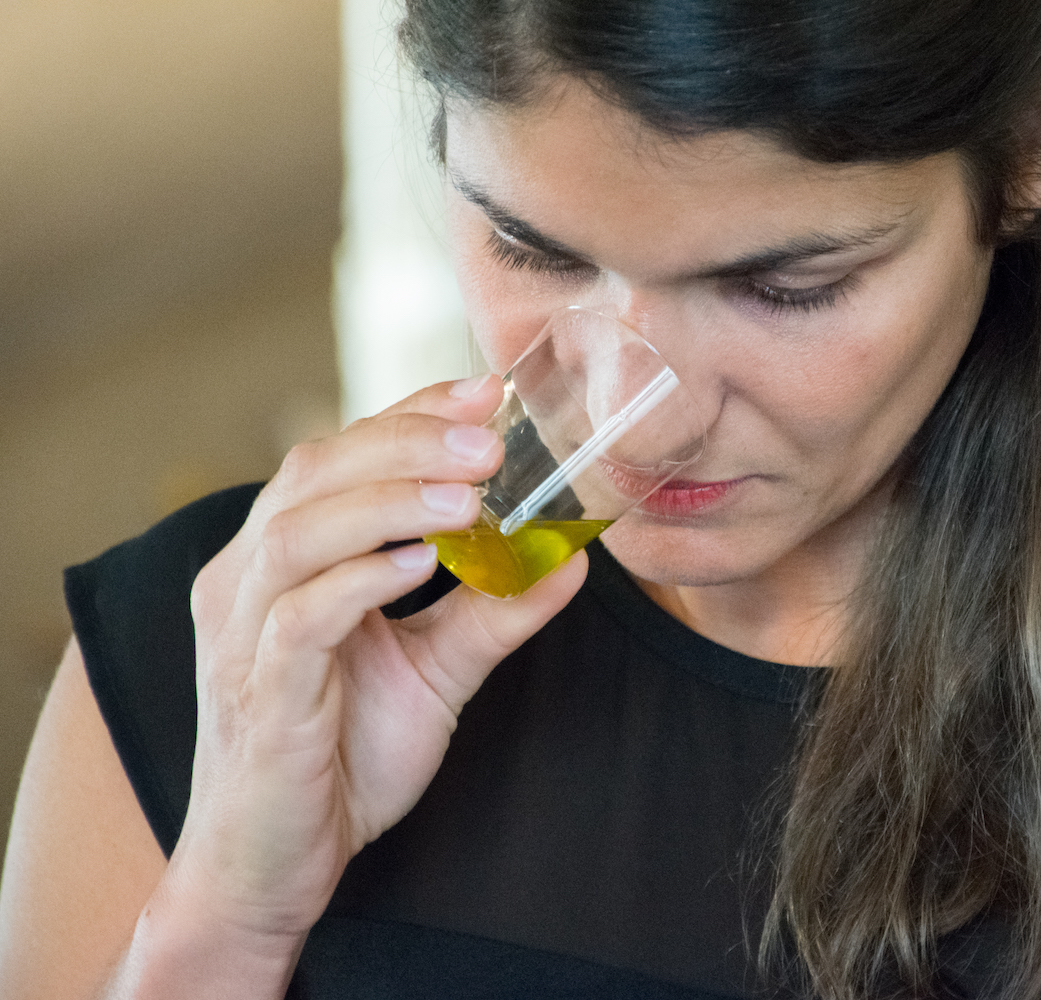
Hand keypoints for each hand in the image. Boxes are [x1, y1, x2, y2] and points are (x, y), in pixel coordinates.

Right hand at [163, 374, 587, 947]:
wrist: (275, 869)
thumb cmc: (342, 760)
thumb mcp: (435, 674)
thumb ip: (494, 612)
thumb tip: (572, 558)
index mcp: (286, 560)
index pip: (342, 456)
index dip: (412, 413)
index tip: (489, 390)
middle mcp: (249, 580)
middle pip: (314, 472)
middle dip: (407, 440)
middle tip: (490, 431)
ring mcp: (244, 636)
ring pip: (300, 531)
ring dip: (389, 499)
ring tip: (468, 490)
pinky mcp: (258, 695)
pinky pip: (300, 618)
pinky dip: (360, 580)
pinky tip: (419, 564)